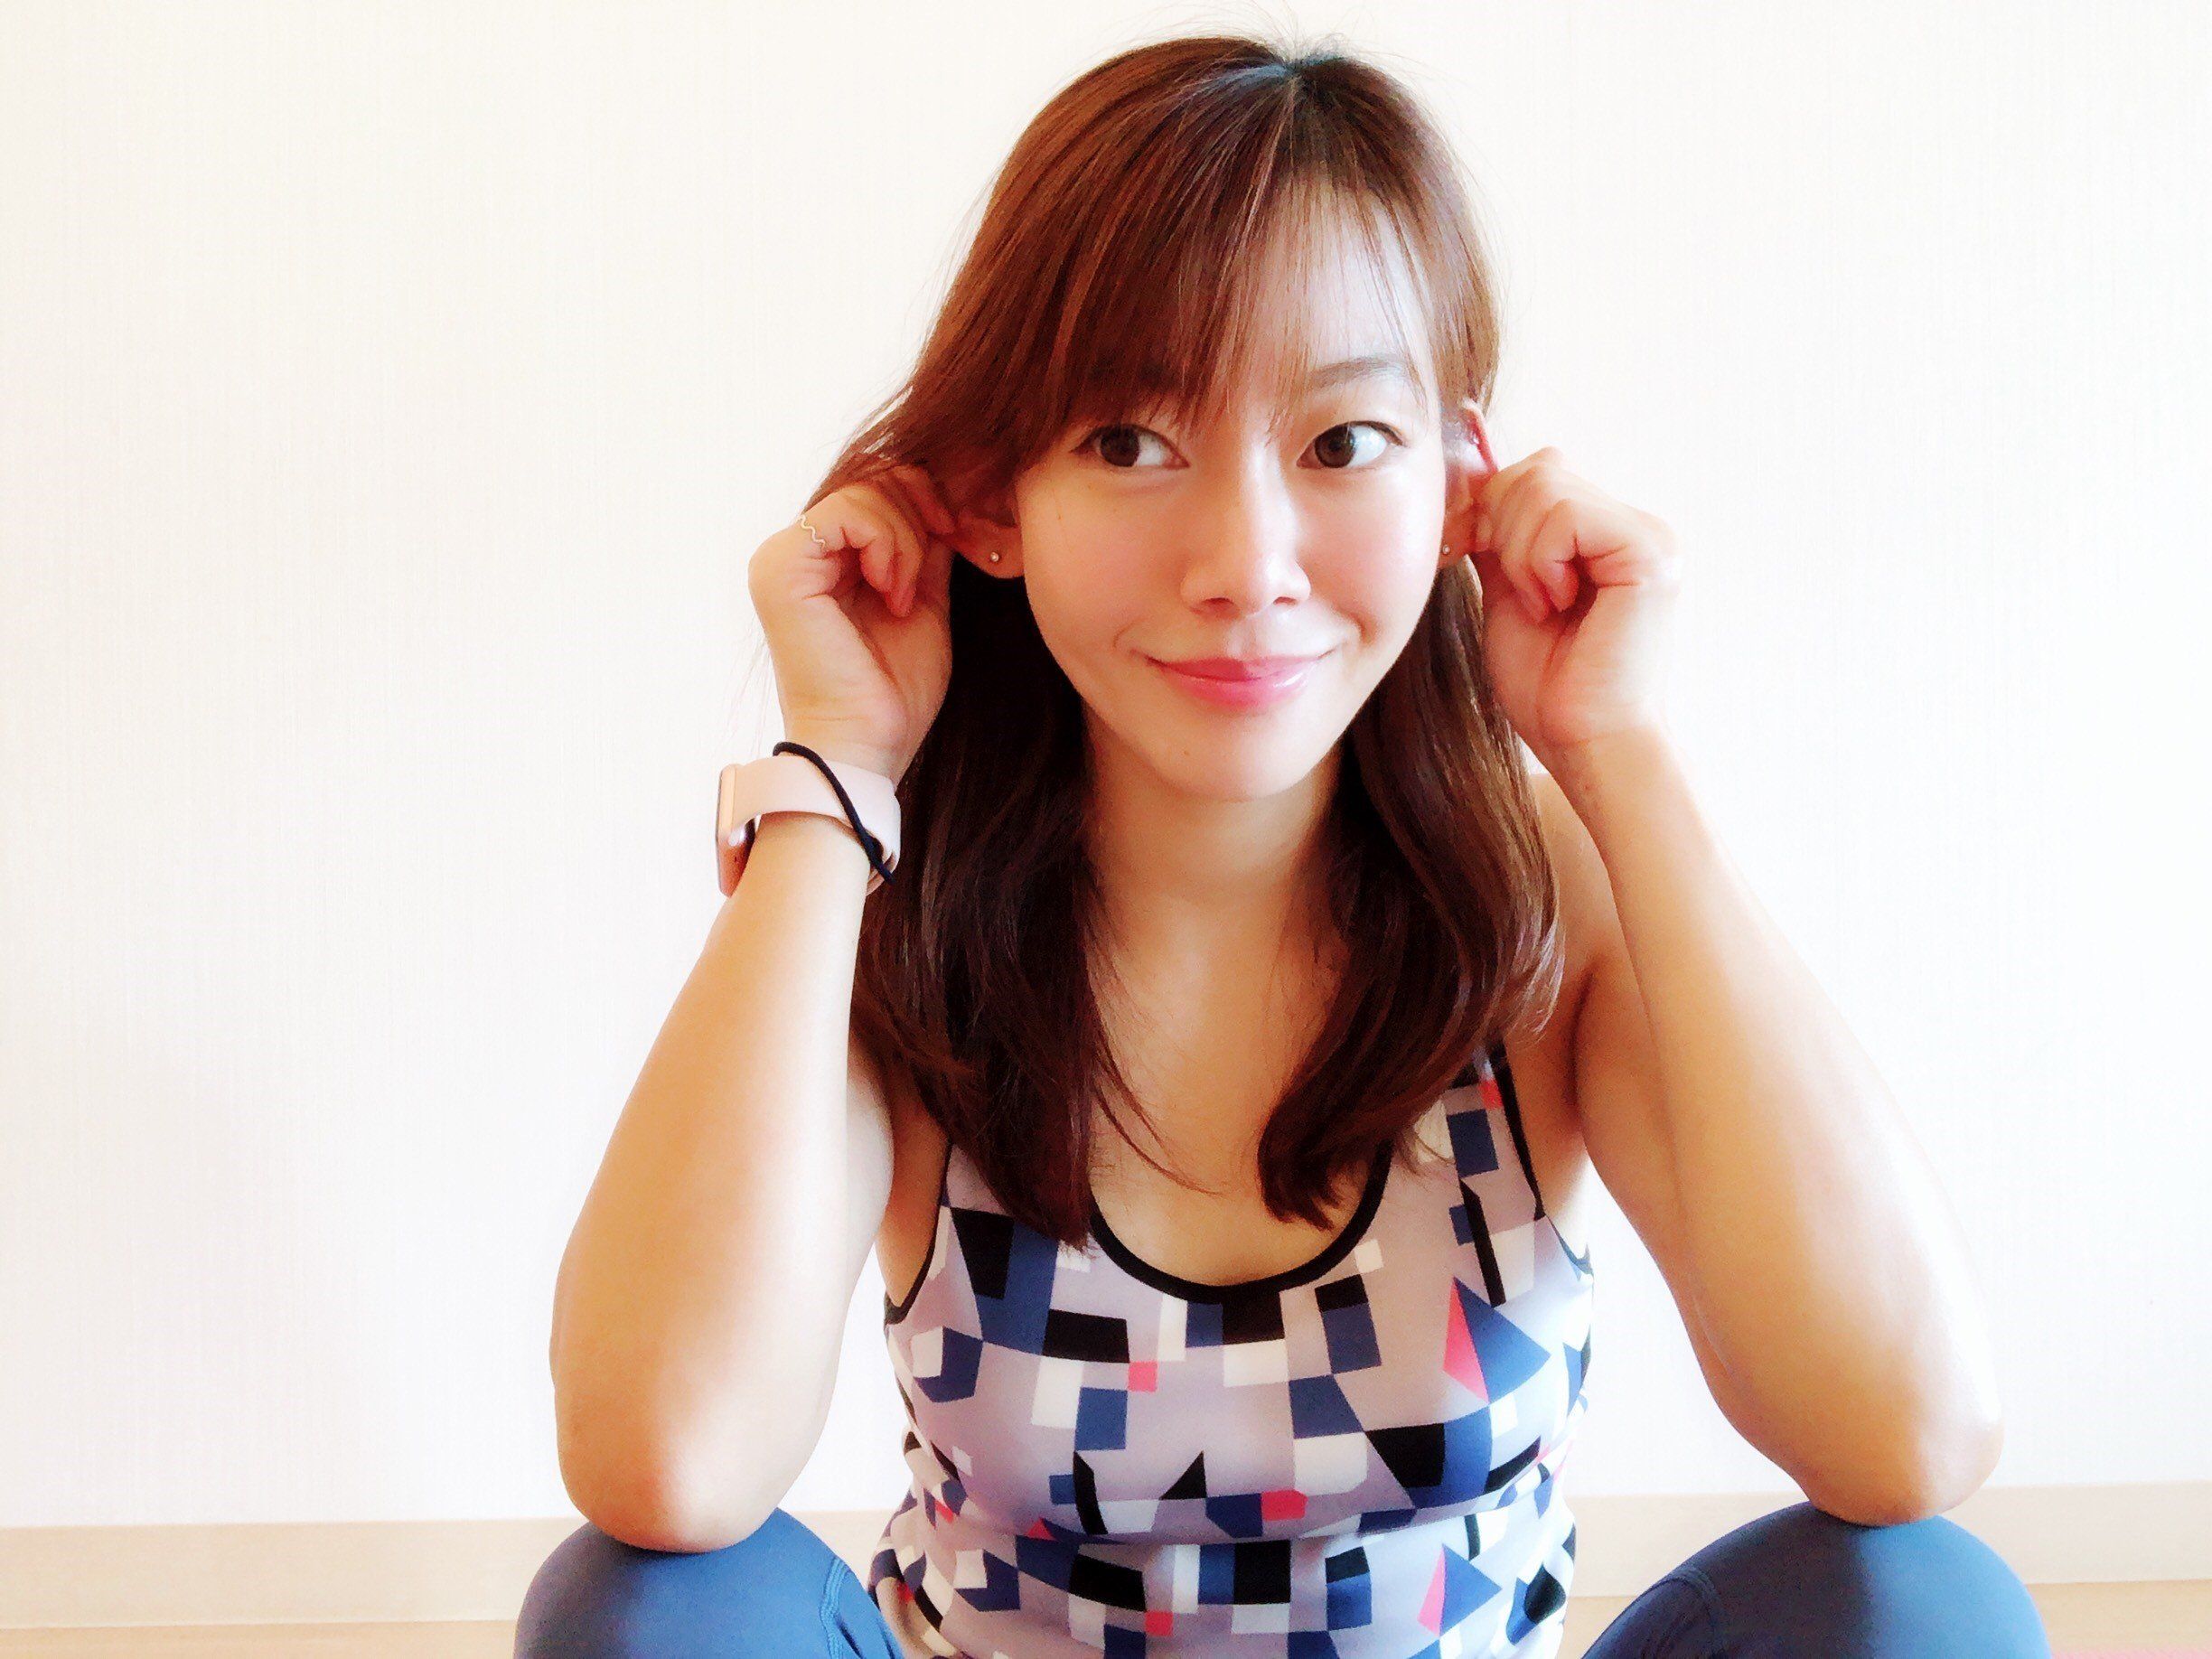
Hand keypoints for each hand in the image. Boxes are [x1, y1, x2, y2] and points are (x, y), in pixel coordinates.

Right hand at [747, 463, 962, 782]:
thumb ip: (925, 548)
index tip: (953, 537)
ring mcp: (781, 557)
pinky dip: (887, 543)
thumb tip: (945, 498)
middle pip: (871, 480)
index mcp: (822, 560)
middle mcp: (794, 553)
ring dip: (905, 539)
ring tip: (905, 596)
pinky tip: (893, 591)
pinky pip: (847, 512)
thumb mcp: (923, 602)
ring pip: (863, 490)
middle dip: (918, 516)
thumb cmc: (892, 691)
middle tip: (923, 580)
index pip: (877, 489)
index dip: (924, 499)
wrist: (867, 744)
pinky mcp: (781, 567)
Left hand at [1463, 446, 1683, 773]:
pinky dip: (1540, 561)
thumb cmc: (1549, 688)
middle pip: (1536, 470)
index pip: (1535, 471)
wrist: (1583, 743)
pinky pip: (1566, 516)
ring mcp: (1648, 536)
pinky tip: (1558, 604)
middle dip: (1501, 530)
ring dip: (1521, 554)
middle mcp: (1632, 527)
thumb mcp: (1508, 593)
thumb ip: (1500, 538)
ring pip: (1545, 484)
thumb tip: (1471, 478)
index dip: (1490, 508)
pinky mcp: (1650, 553)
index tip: (1473, 557)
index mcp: (1602, 535)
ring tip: (1545, 605)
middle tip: (1521, 595)